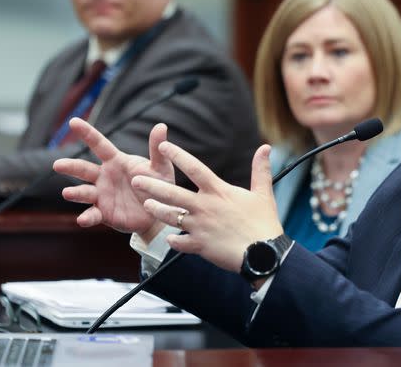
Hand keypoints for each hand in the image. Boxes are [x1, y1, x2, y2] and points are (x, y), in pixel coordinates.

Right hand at [52, 117, 174, 237]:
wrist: (160, 213)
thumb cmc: (160, 185)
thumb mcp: (161, 167)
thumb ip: (158, 149)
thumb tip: (161, 126)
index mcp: (116, 161)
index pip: (100, 144)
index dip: (87, 133)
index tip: (73, 121)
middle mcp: (104, 177)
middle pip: (84, 169)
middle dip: (71, 167)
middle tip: (58, 164)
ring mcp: (102, 195)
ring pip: (84, 192)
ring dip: (75, 193)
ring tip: (67, 193)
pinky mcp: (104, 213)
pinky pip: (92, 214)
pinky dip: (87, 217)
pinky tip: (82, 220)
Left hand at [131, 142, 281, 272]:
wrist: (263, 253)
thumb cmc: (264, 222)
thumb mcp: (263, 193)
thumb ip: (260, 169)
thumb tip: (266, 147)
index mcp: (218, 191)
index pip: (194, 168)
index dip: (178, 155)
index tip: (163, 146)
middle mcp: (205, 207)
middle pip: (172, 193)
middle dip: (152, 185)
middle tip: (134, 179)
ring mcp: (200, 227)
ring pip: (171, 217)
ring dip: (157, 211)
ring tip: (146, 206)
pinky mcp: (200, 246)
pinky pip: (180, 243)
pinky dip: (173, 241)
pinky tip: (169, 238)